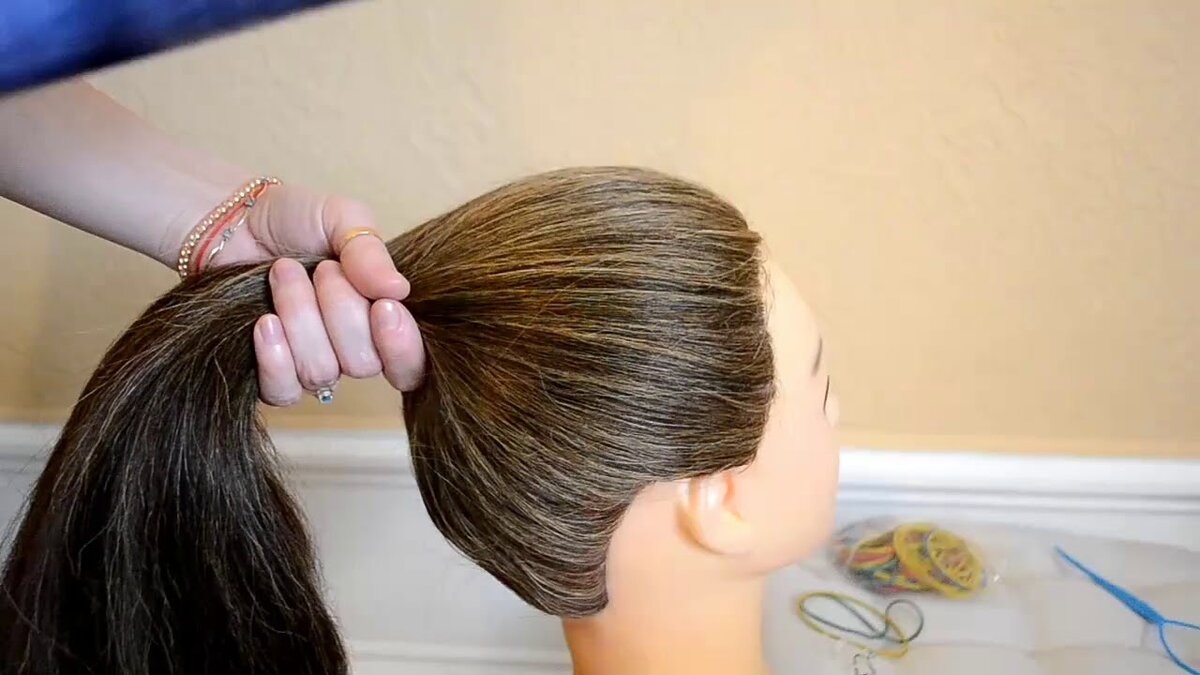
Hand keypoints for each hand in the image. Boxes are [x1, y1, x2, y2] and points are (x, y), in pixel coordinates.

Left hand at [210, 183, 424, 405]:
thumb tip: (399, 290)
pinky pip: (284, 390)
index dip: (402, 348)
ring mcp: (311, 366)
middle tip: (321, 268)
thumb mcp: (341, 219)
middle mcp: (353, 350)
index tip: (383, 306)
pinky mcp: (271, 376)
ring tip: (283, 272)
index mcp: (383, 318)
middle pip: (363, 363)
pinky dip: (275, 356)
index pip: (411, 365)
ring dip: (300, 316)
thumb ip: (371, 252)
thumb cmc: (294, 221)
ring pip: (321, 371)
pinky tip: (266, 321)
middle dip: (340, 311)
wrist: (233, 223)